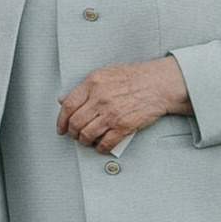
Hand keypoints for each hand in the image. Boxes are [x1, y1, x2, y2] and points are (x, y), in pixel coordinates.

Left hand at [56, 56, 191, 152]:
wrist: (159, 84)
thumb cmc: (135, 76)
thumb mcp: (105, 73)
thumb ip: (84, 87)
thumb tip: (64, 100)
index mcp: (93, 83)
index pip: (68, 105)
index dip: (61, 119)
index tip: (61, 126)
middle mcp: (100, 98)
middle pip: (75, 122)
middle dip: (72, 133)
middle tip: (74, 135)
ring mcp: (112, 113)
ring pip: (87, 135)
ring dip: (84, 141)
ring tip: (87, 140)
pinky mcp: (124, 126)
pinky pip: (106, 143)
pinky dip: (101, 148)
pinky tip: (101, 146)